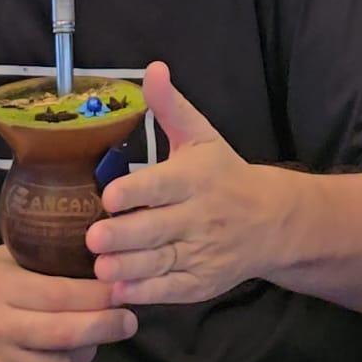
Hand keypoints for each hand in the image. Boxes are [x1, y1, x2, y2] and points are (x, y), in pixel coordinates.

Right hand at [0, 244, 138, 361]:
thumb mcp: (4, 255)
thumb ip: (43, 256)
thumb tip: (95, 250)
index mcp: (3, 284)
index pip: (59, 294)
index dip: (96, 295)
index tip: (123, 285)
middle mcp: (2, 323)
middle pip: (64, 333)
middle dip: (104, 327)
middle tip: (130, 318)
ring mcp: (1, 354)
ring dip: (91, 349)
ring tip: (108, 331)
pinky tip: (82, 349)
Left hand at [85, 61, 277, 306]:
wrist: (269, 220)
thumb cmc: (222, 172)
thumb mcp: (200, 135)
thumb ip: (170, 105)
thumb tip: (153, 67)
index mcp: (195, 178)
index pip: (163, 185)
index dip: (136, 191)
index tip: (108, 194)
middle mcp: (198, 217)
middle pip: (158, 229)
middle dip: (125, 234)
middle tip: (92, 237)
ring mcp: (201, 253)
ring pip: (162, 263)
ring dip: (130, 268)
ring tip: (100, 268)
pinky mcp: (201, 283)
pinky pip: (173, 290)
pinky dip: (148, 294)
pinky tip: (121, 292)